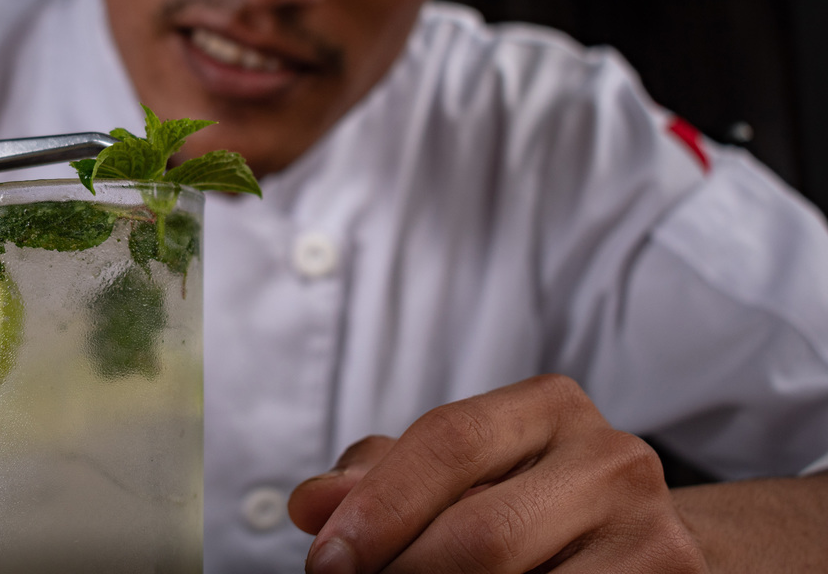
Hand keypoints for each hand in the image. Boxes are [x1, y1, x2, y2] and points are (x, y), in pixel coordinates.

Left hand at [288, 374, 706, 572]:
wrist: (642, 543)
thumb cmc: (528, 501)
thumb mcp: (460, 472)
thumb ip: (383, 478)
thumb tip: (311, 505)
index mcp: (549, 407)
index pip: (450, 442)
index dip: (379, 507)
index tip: (325, 561)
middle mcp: (612, 460)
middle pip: (483, 534)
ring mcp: (654, 535)